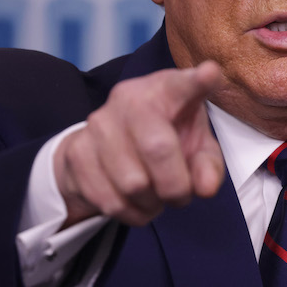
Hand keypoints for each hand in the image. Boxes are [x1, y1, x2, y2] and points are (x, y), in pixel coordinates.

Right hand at [53, 62, 224, 226]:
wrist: (105, 146)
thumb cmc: (165, 138)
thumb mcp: (196, 145)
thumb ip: (208, 164)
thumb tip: (206, 187)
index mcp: (164, 90)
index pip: (181, 84)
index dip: (197, 81)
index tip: (210, 73)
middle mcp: (128, 99)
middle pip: (157, 148)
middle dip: (175, 185)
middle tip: (181, 195)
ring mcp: (98, 124)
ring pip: (133, 184)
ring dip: (153, 203)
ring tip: (156, 196)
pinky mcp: (77, 152)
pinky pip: (111, 201)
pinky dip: (132, 213)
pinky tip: (137, 202)